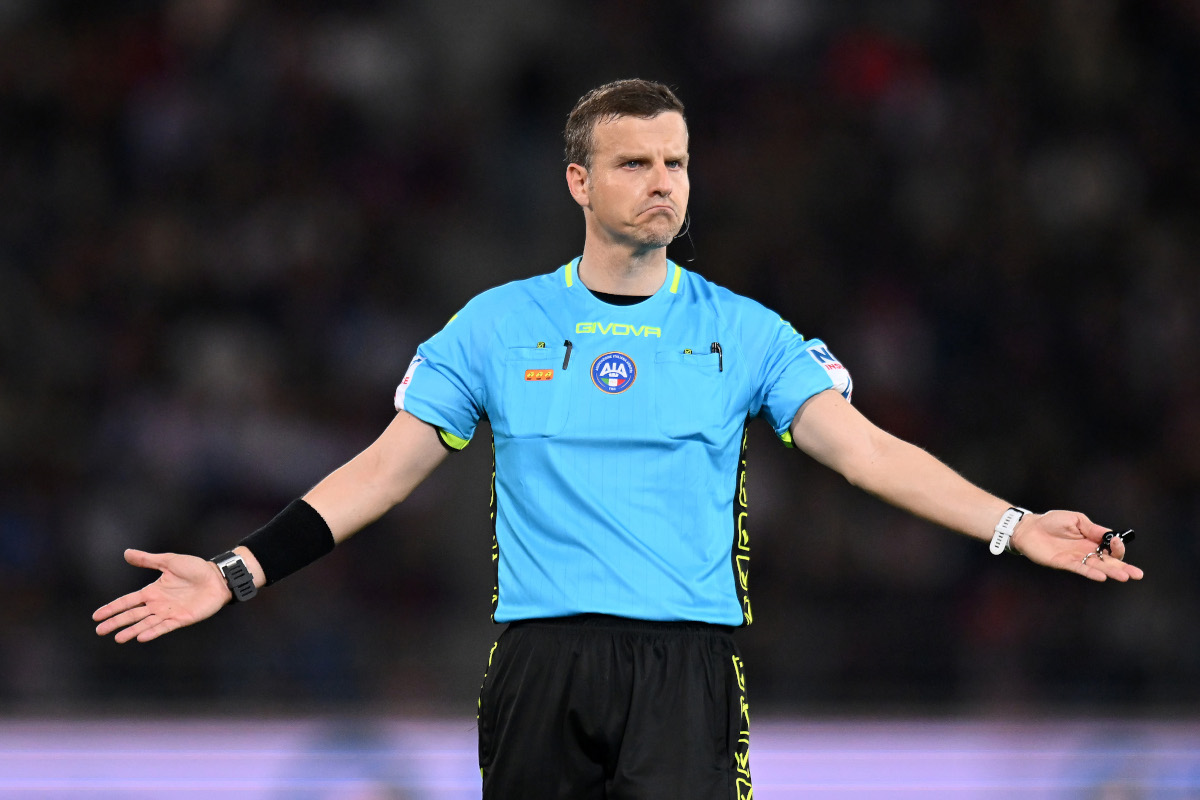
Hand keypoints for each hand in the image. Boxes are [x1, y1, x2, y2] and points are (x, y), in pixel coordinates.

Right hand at [93, 549, 232, 642]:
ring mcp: (169, 613)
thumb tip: (126, 553)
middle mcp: (158, 604)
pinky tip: (141, 637)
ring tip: (118, 638)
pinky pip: (164, 627)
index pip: (127, 601)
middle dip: (116, 622)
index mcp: (153, 591)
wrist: (217, 577)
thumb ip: (148, 560)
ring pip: (145, 624)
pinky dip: (152, 632)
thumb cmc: (196, 568)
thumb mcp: (169, 561)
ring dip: (131, 630)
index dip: (112, 608)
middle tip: (99, 631)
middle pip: (132, 615)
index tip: (96, 616)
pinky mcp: (181, 619)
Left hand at [1010, 510, 1143, 581]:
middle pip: (1108, 562)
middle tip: (1137, 574)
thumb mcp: (1075, 519)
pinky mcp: (1064, 563)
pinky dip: (1091, 572)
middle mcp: (1087, 551)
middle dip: (1123, 567)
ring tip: (1125, 577)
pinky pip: (1081, 568)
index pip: (1110, 547)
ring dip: (1111, 572)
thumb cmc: (1051, 521)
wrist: (1029, 528)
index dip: (1117, 546)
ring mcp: (1077, 558)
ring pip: (1098, 567)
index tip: (1117, 542)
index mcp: (1091, 540)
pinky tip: (1102, 576)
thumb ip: (1092, 528)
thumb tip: (1110, 535)